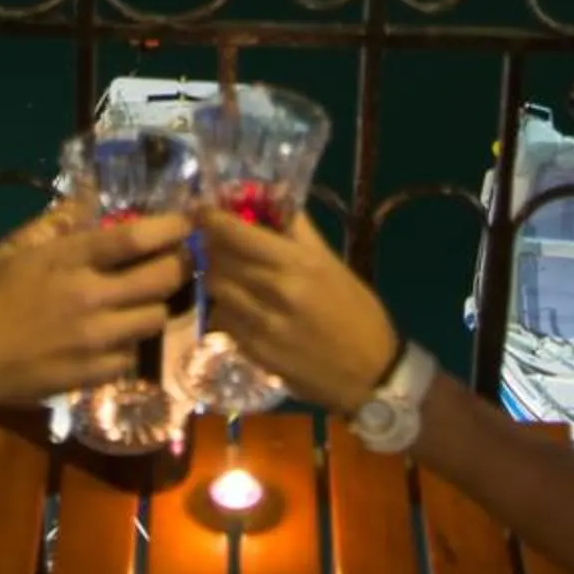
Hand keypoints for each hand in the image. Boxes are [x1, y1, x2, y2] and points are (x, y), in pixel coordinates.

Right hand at [0, 212, 190, 410]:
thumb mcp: (11, 249)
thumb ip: (55, 224)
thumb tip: (88, 198)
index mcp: (68, 260)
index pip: (136, 238)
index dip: (171, 228)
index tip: (186, 223)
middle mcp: (91, 298)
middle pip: (162, 279)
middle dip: (178, 266)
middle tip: (175, 260)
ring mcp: (96, 340)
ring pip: (155, 319)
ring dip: (154, 306)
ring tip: (140, 300)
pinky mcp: (94, 374)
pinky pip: (132, 356)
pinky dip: (129, 345)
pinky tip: (113, 338)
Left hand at [196, 209, 399, 412]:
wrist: (370, 374)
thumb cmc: (358, 313)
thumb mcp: (333, 265)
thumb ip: (299, 233)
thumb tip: (272, 200)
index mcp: (298, 263)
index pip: (236, 233)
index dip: (212, 219)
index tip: (202, 211)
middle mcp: (275, 291)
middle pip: (218, 260)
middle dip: (212, 248)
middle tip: (215, 243)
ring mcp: (262, 325)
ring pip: (216, 291)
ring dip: (217, 279)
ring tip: (229, 276)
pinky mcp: (255, 353)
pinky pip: (222, 322)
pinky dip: (224, 310)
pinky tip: (239, 309)